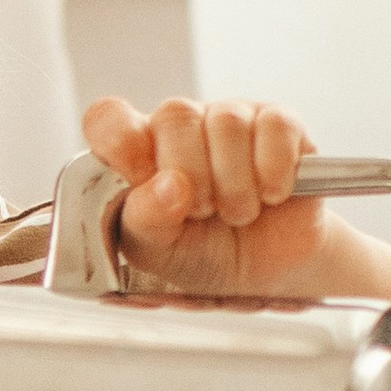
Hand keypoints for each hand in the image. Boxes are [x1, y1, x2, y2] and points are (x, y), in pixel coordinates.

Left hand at [83, 96, 331, 296]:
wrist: (268, 276)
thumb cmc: (203, 256)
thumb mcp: (158, 252)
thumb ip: (145, 220)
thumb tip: (166, 186)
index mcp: (138, 151)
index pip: (109, 117)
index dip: (121, 140)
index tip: (140, 177)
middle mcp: (182, 127)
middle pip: (175, 114)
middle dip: (191, 174)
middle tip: (203, 212)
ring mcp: (232, 119)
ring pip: (227, 121)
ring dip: (234, 182)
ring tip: (238, 214)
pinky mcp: (281, 124)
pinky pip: (275, 126)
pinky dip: (272, 170)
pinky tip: (271, 196)